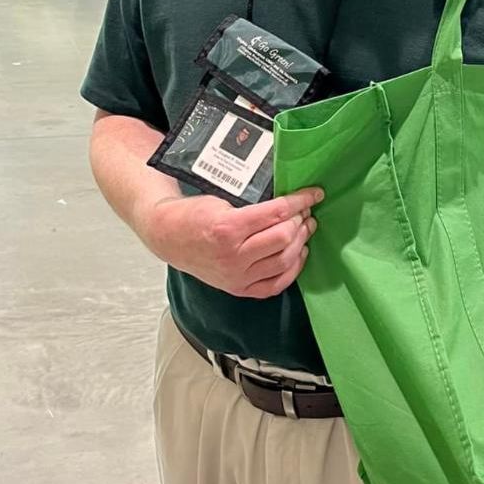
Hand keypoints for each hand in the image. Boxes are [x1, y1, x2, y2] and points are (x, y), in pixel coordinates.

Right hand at [137, 188, 322, 299]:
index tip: (314, 194)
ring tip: (306, 228)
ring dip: (301, 242)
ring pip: (283, 261)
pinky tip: (299, 253)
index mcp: (228, 228)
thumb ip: (253, 204)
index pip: (276, 213)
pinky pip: (275, 285)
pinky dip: (292, 269)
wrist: (168, 237)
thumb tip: (289, 201)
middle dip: (301, 221)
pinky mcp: (238, 289)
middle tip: (306, 211)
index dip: (300, 201)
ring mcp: (236, 276)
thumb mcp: (221, 200)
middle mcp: (233, 256)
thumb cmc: (194, 214)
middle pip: (283, 238)